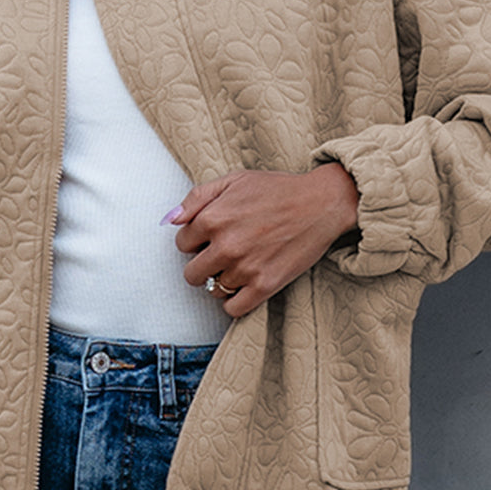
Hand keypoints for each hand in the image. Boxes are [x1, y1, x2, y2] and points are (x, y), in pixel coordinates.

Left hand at [169, 164, 359, 317]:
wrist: (321, 204)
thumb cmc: (277, 190)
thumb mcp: (234, 180)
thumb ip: (196, 198)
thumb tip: (169, 220)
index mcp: (213, 218)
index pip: (181, 244)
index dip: (195, 240)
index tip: (211, 237)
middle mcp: (225, 245)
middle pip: (191, 273)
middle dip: (202, 264)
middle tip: (222, 255)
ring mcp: (245, 268)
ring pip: (213, 290)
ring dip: (222, 280)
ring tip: (240, 265)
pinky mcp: (265, 285)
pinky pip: (233, 309)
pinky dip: (234, 301)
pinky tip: (244, 286)